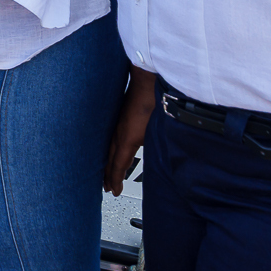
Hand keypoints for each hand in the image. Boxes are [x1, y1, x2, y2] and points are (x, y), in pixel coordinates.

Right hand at [105, 64, 154, 194]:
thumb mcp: (156, 133)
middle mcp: (117, 132)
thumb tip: (163, 163)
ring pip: (107, 148)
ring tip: (106, 172)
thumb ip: (155, 150)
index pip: (117, 166)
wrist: (147, 80)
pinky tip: (112, 149)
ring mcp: (116, 123)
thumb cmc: (153, 102)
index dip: (115, 180)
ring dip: (107, 162)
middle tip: (106, 187)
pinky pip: (110, 138)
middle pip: (108, 159)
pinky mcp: (119, 116)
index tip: (114, 191)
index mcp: (125, 139)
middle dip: (107, 175)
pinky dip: (109, 149)